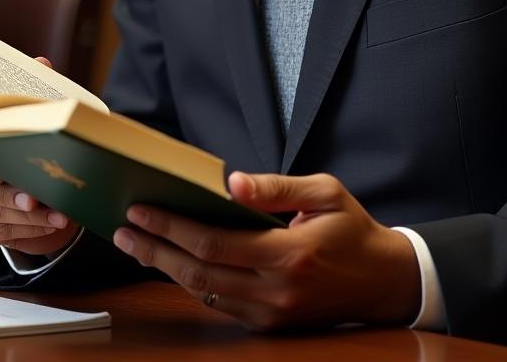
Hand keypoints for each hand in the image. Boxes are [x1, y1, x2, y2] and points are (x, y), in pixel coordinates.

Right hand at [0, 55, 79, 254]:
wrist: (15, 169)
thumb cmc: (20, 135)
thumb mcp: (26, 111)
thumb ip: (31, 89)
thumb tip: (42, 63)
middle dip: (8, 197)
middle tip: (36, 198)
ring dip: (26, 218)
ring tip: (58, 215)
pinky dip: (28, 230)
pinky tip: (52, 225)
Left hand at [112, 172, 420, 330]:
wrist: (384, 280)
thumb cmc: (352, 228)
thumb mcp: (324, 192)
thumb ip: (276, 188)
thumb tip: (230, 182)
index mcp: (288, 255)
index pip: (214, 242)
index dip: (172, 226)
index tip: (141, 209)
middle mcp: (275, 291)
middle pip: (198, 272)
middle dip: (154, 249)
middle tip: (122, 228)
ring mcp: (271, 313)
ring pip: (204, 292)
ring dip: (164, 267)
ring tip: (135, 243)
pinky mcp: (270, 324)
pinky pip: (220, 302)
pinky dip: (191, 280)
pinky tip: (170, 260)